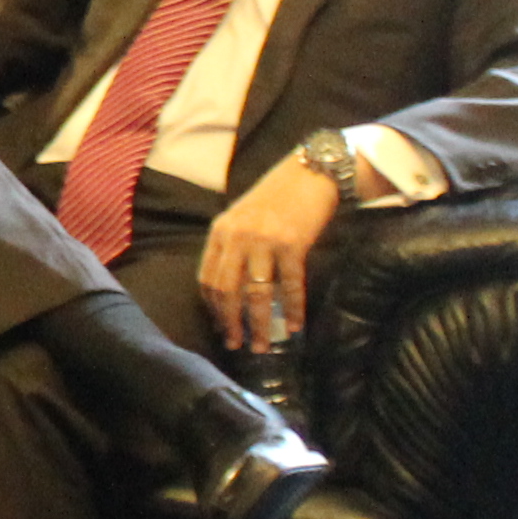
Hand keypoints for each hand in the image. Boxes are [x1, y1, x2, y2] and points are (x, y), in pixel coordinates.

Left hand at [200, 160, 347, 352]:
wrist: (310, 172)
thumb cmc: (277, 197)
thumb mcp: (242, 218)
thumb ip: (233, 247)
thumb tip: (230, 290)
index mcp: (221, 231)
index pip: (207, 278)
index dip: (213, 308)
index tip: (220, 327)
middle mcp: (237, 237)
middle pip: (227, 291)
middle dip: (230, 323)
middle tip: (236, 345)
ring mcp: (264, 241)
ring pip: (256, 295)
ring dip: (259, 326)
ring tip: (262, 346)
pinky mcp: (292, 244)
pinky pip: (290, 286)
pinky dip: (293, 310)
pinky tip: (296, 326)